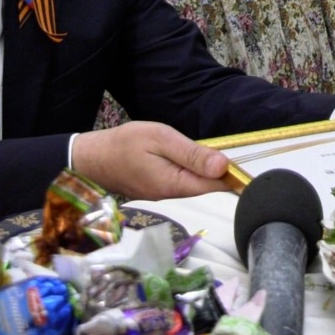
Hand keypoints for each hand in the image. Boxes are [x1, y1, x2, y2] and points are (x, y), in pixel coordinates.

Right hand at [70, 121, 231, 200]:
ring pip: (193, 184)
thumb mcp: (160, 139)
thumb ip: (192, 153)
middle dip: (219, 171)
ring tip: (208, 151)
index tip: (243, 162)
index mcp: (175, 184)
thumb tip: (223, 166)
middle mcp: (171, 195)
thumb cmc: (124, 143)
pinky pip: (180, 182)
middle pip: (206, 186)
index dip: (232, 175)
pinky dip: (189, 171)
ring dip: (203, 170)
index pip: (215, 186)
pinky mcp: (156, 189)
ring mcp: (162, 194)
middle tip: (225, 149)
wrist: (90, 158)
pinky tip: (186, 157)